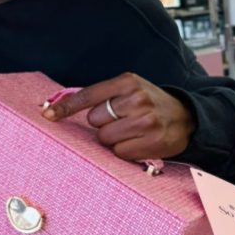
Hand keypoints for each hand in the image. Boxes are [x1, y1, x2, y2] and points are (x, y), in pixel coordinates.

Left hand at [42, 73, 196, 160]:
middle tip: (123, 120)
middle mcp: (137, 99)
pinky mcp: (153, 141)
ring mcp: (146, 121)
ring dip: (113, 138)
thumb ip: (100, 95)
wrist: (187, 117)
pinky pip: (119, 152)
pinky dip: (125, 150)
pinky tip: (139, 141)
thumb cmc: (149, 103)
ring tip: (132, 131)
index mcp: (127, 81)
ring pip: (105, 138)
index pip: (88, 95)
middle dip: (103, 123)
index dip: (66, 107)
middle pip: (95, 120)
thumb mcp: (128, 88)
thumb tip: (58, 108)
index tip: (47, 115)